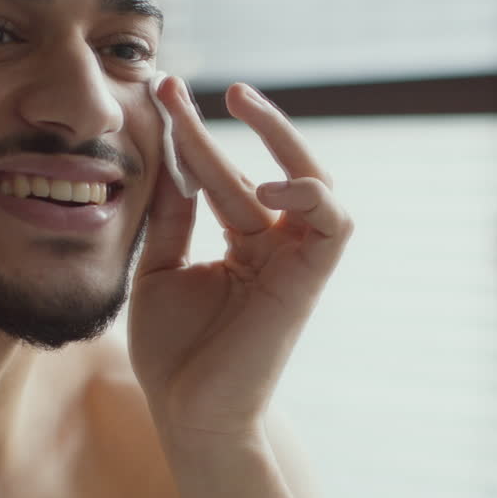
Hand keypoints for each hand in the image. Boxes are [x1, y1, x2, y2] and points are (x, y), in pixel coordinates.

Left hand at [128, 80, 352, 440]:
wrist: (186, 412)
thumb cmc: (174, 352)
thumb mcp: (161, 269)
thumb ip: (175, 216)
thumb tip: (174, 155)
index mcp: (241, 243)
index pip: (222, 174)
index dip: (192, 134)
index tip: (162, 93)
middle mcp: (273, 245)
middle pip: (260, 167)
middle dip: (226, 123)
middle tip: (188, 85)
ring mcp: (294, 261)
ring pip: (312, 181)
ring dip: (282, 138)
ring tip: (241, 103)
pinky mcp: (309, 280)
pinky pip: (335, 225)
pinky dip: (310, 195)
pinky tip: (265, 185)